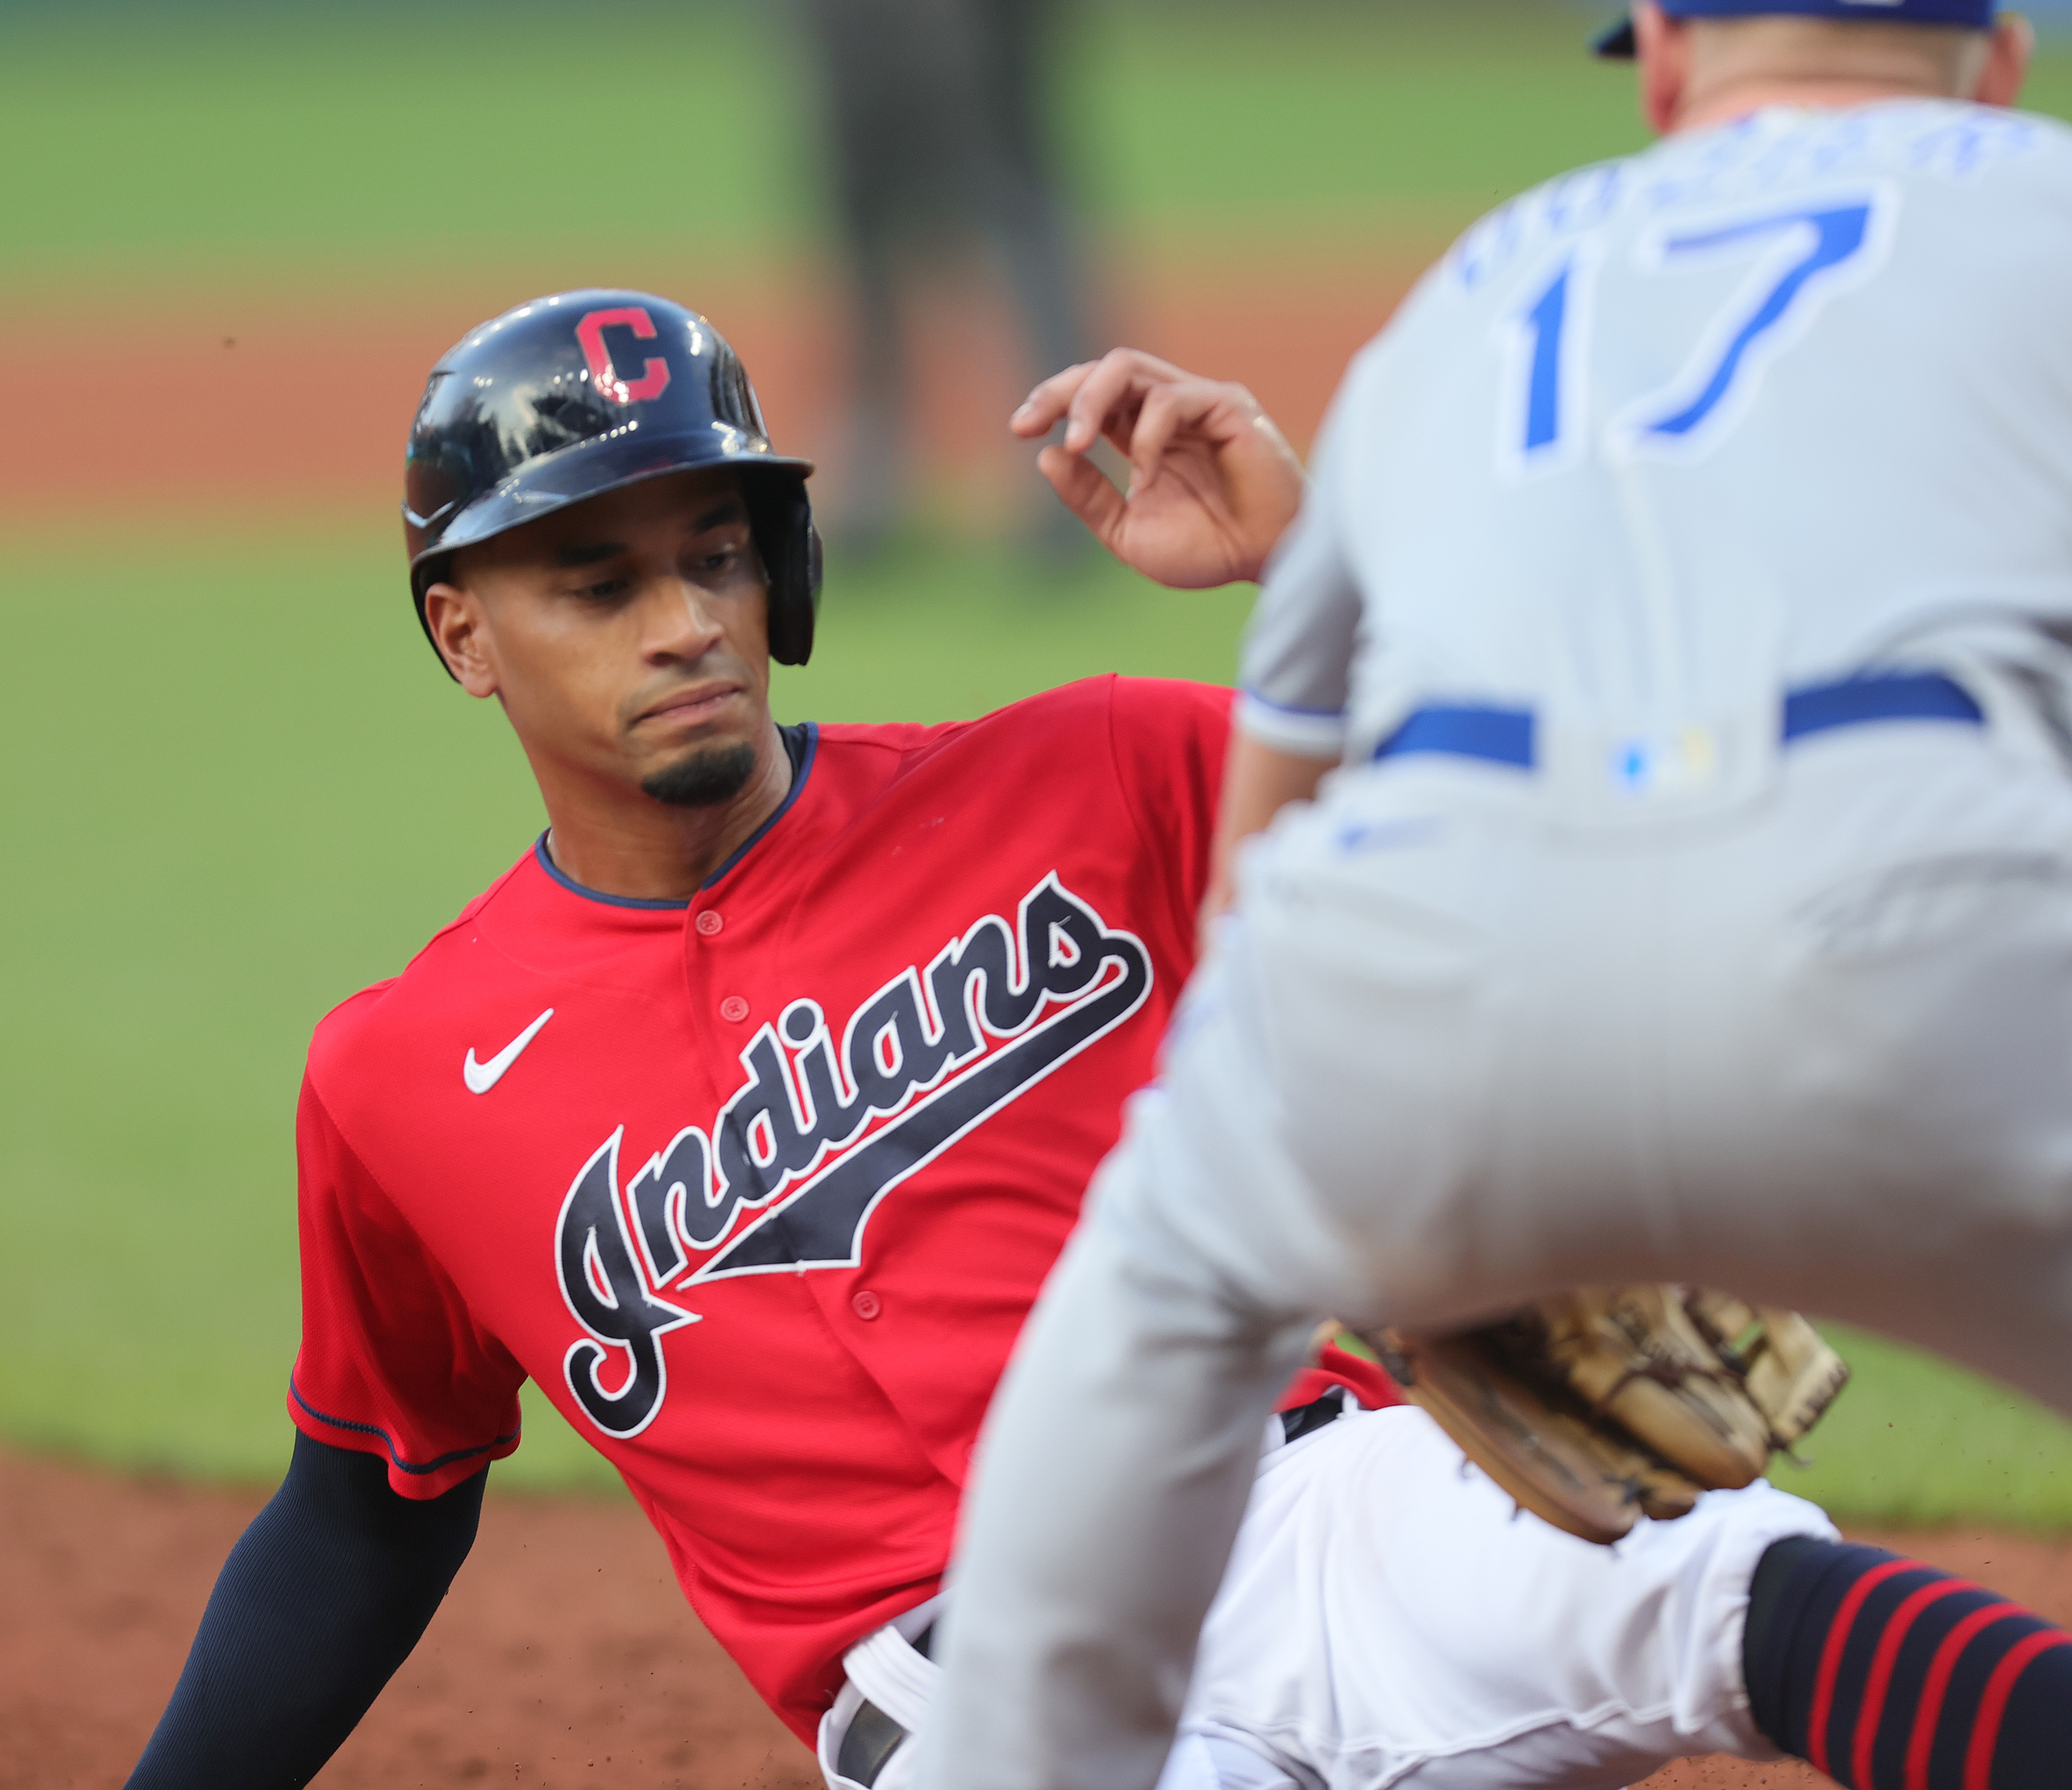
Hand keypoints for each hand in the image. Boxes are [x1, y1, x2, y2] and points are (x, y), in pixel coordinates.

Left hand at [1011, 349, 1305, 587]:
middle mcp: (1168, 410)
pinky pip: (1171, 400)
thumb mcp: (1128, 531)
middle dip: (1060, 391)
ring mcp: (1198, 402)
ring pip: (1130, 367)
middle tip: (1030, 422)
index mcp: (1143, 434)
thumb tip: (1046, 456)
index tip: (1019, 428)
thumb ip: (1089, 497)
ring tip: (1076, 441)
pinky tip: (1147, 477)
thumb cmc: (1208, 549)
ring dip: (1090, 400)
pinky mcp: (1228, 406)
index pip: (1091, 395)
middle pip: (1104, 369)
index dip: (1053, 402)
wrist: (1264, 563)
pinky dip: (1146, 437)